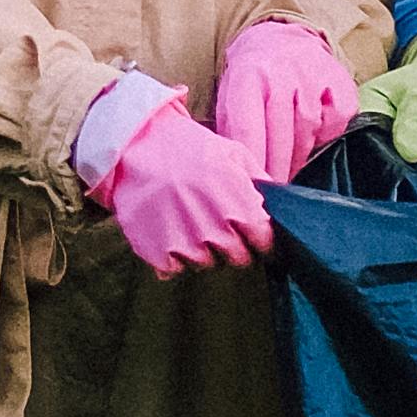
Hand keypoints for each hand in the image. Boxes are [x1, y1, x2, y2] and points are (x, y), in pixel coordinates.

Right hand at [95, 93, 277, 274]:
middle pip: (238, 259)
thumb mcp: (233, 154)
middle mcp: (214, 232)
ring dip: (202, 251)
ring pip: (206, 264)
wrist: (136, 146)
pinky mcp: (157, 255)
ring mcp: (185, 246)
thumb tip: (281, 203)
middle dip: (234, 246)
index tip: (254, 235)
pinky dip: (173, 256)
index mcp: (238, 207)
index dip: (261, 239)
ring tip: (189, 222)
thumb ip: (259, 182)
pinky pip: (175, 269)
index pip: (264, 243)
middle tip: (218, 226)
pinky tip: (168, 229)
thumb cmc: (188, 147)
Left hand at [212, 17, 358, 183]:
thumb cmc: (251, 80)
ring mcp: (314, 76)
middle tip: (272, 193)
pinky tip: (312, 140)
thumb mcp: (229, 96)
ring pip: (307, 132)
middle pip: (280, 136)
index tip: (253, 190)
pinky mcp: (341, 83)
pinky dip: (324, 138)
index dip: (252, 164)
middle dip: (275, 170)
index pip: (249, 129)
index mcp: (248, 76)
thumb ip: (228, 130)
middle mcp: (282, 73)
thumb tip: (232, 174)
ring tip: (288, 171)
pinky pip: (334, 124)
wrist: (281, 39)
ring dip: (297, 158)